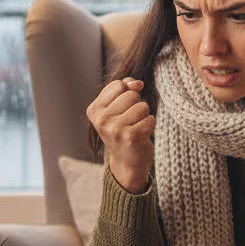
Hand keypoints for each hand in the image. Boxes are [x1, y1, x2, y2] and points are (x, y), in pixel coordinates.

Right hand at [85, 77, 154, 192]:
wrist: (126, 162)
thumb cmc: (123, 131)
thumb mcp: (117, 108)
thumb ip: (125, 88)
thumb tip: (137, 83)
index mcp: (94, 110)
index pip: (118, 85)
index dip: (127, 93)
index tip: (122, 109)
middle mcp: (101, 119)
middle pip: (131, 95)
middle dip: (136, 106)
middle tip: (129, 122)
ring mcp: (115, 129)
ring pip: (142, 106)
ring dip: (144, 117)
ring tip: (135, 128)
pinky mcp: (130, 137)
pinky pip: (150, 119)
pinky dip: (150, 126)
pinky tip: (141, 135)